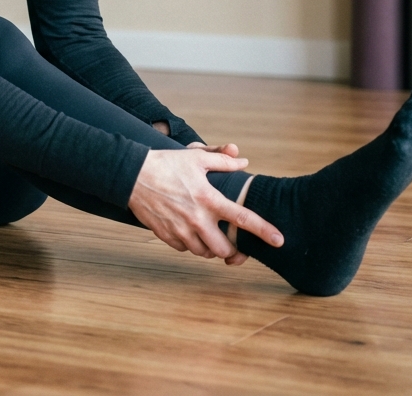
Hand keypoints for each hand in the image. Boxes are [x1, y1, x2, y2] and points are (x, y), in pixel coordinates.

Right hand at [128, 148, 282, 262]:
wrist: (132, 175)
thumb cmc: (167, 163)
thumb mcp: (196, 157)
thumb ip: (223, 160)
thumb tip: (243, 161)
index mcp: (209, 199)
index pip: (242, 219)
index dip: (263, 231)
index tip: (279, 240)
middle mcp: (197, 219)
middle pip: (224, 249)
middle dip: (231, 248)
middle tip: (230, 240)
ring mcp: (181, 230)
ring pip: (205, 253)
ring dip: (210, 247)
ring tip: (208, 234)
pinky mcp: (166, 236)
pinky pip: (185, 249)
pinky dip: (191, 244)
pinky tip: (189, 231)